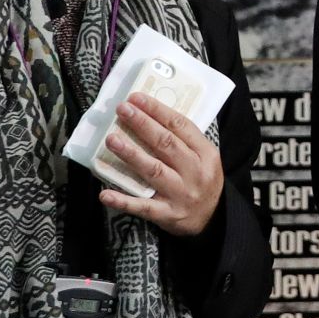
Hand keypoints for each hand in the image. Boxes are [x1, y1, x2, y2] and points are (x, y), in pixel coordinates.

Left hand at [98, 93, 224, 235]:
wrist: (214, 219)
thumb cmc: (202, 180)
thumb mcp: (205, 157)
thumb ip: (184, 140)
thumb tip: (150, 115)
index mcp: (206, 153)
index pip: (181, 126)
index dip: (157, 110)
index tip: (136, 98)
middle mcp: (194, 172)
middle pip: (166, 144)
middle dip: (142, 124)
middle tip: (122, 109)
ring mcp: (180, 194)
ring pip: (154, 171)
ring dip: (131, 154)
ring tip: (111, 139)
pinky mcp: (167, 215)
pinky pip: (143, 207)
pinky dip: (123, 201)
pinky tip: (105, 193)